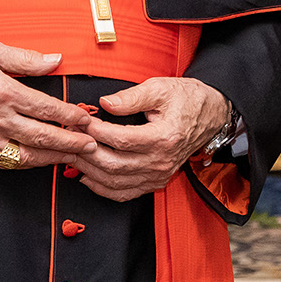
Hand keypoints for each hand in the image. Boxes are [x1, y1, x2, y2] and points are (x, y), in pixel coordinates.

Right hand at [0, 38, 94, 168]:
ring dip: (52, 157)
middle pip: (41, 136)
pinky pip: (5, 161)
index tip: (86, 120)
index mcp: (1, 91)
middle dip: (70, 143)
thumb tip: (55, 60)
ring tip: (72, 156)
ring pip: (25, 155)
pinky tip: (40, 159)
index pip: (45, 109)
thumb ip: (26, 59)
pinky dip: (26, 162)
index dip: (70, 116)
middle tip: (91, 145)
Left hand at [71, 77, 230, 201]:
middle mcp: (162, 161)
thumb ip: (131, 97)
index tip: (81, 120)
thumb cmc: (187, 99)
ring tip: (72, 156)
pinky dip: (103, 189)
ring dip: (90, 172)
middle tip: (69, 139)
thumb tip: (105, 103)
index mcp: (164, 137)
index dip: (96, 131)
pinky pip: (126, 193)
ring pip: (116, 182)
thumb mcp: (161, 88)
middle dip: (86, 153)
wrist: (211, 114)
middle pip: (114, 165)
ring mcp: (159, 174)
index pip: (121, 139)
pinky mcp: (157, 180)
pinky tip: (87, 177)